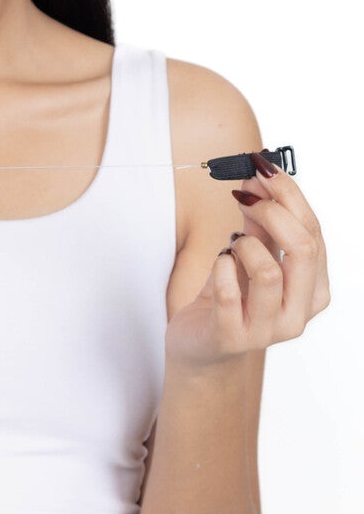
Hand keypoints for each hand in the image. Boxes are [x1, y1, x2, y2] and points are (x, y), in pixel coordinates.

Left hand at [163, 153, 330, 367]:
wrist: (199, 345)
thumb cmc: (230, 297)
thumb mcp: (251, 255)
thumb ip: (261, 222)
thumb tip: (259, 174)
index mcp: (313, 290)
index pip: (314, 233)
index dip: (288, 194)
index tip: (261, 168)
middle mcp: (298, 313)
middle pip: (303, 249)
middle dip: (272, 210)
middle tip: (244, 194)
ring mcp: (267, 330)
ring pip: (268, 272)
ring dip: (244, 245)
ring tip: (232, 246)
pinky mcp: (232, 337)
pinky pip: (229, 292)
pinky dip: (220, 267)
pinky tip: (219, 263)